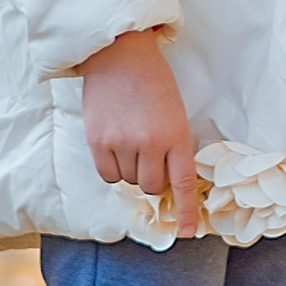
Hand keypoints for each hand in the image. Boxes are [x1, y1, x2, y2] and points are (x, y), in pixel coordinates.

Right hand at [75, 30, 201, 235]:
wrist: (119, 53)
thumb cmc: (152, 81)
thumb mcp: (175, 112)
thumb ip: (173, 145)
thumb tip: (166, 180)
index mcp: (176, 134)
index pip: (183, 183)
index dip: (186, 211)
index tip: (188, 232)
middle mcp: (149, 142)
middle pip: (152, 186)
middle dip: (153, 177)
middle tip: (149, 154)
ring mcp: (121, 142)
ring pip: (130, 181)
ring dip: (131, 169)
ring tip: (130, 139)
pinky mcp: (97, 140)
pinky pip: (107, 174)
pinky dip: (112, 168)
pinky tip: (114, 146)